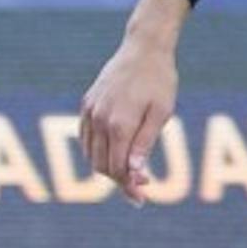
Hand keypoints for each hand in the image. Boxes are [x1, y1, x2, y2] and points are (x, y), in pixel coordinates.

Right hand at [79, 36, 176, 204]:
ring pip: (90, 154)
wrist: (143, 49)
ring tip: (129, 175)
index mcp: (119, 124)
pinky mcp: (86, 105)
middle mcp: (98, 120)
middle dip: (119, 181)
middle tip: (140, 190)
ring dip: (107, 169)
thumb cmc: (159, 81)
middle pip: (101, 165)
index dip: (129, 186)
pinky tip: (114, 156)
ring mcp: (89, 112)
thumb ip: (145, 143)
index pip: (117, 168)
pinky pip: (85, 138)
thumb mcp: (161, 113)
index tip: (143, 198)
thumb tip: (134, 171)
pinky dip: (96, 152)